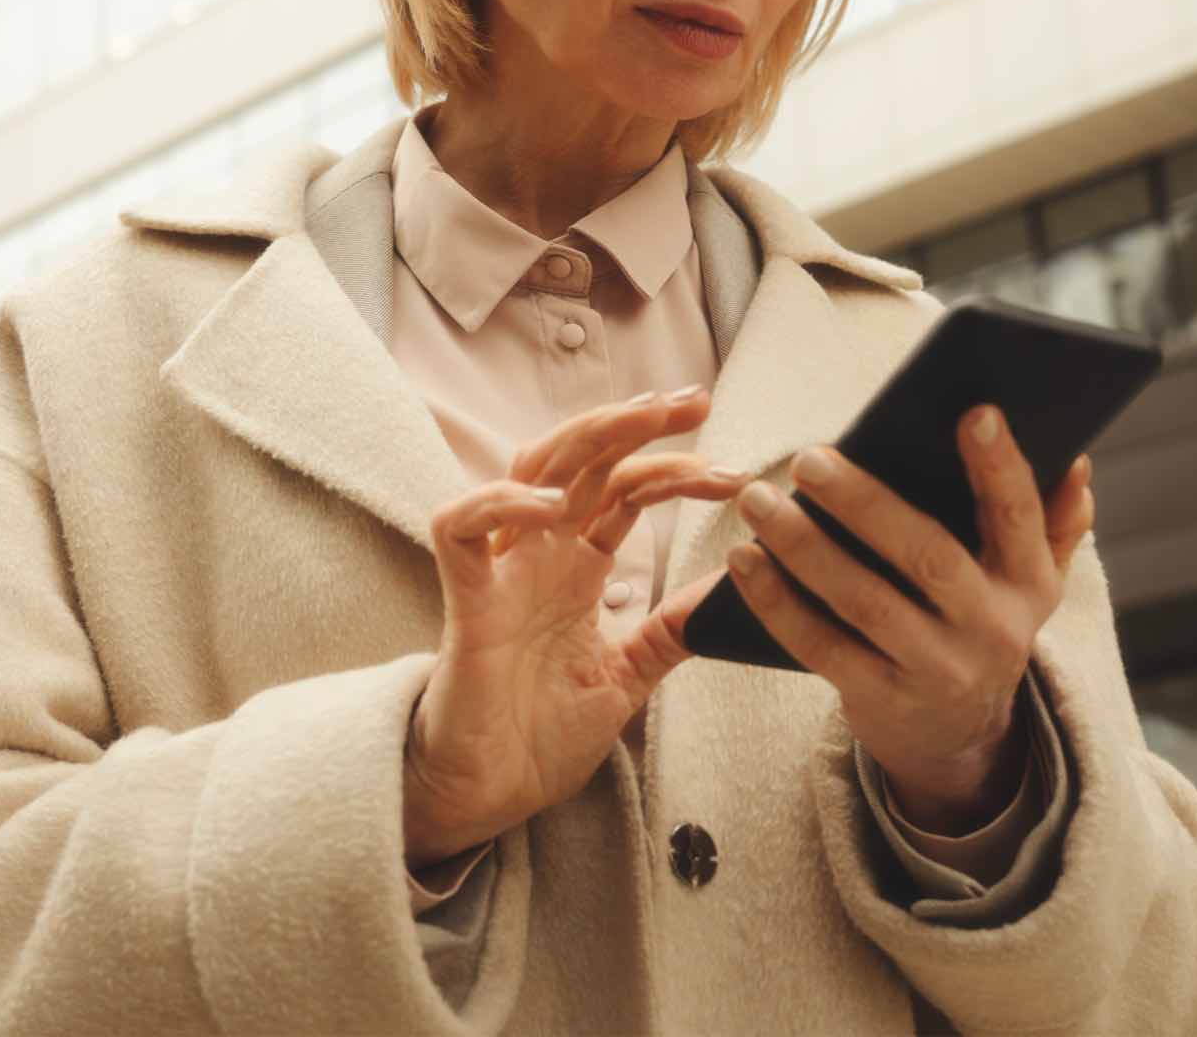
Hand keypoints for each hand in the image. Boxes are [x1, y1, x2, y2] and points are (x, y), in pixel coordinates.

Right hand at [404, 386, 752, 870]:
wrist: (487, 796)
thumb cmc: (537, 736)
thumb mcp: (626, 676)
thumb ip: (668, 630)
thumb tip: (732, 591)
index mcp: (576, 568)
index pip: (625, 492)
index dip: (677, 470)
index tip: (736, 476)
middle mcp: (539, 555)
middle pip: (583, 460)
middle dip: (638, 422)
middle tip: (696, 400)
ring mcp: (501, 573)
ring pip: (531, 468)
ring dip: (588, 436)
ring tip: (645, 417)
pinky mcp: (465, 602)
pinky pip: (460, 528)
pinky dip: (501, 503)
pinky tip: (552, 506)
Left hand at [723, 403, 1094, 834]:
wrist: (955, 736)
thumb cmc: (977, 622)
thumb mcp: (1027, 582)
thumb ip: (1051, 522)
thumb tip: (1074, 461)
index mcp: (1028, 583)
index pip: (1020, 517)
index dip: (1001, 467)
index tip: (973, 410)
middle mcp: (991, 629)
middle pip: (928, 557)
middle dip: (865, 503)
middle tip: (808, 458)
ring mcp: (935, 669)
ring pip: (864, 601)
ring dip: (804, 547)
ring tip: (758, 500)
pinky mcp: (880, 699)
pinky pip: (820, 646)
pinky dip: (777, 601)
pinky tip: (744, 559)